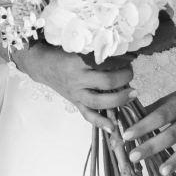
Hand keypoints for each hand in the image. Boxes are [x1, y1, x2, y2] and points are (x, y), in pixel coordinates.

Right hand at [11, 41, 132, 128]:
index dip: (119, 62)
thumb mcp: (77, 48)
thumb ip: (95, 52)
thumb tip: (121, 54)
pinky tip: (113, 127)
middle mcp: (78, 79)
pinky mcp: (75, 102)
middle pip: (106, 82)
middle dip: (124, 78)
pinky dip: (100, 122)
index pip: (104, 63)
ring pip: (99, 101)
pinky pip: (87, 115)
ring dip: (119, 99)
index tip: (127, 59)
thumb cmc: (61, 53)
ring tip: (132, 94)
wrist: (42, 65)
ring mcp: (76, 93)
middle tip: (130, 74)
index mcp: (78, 62)